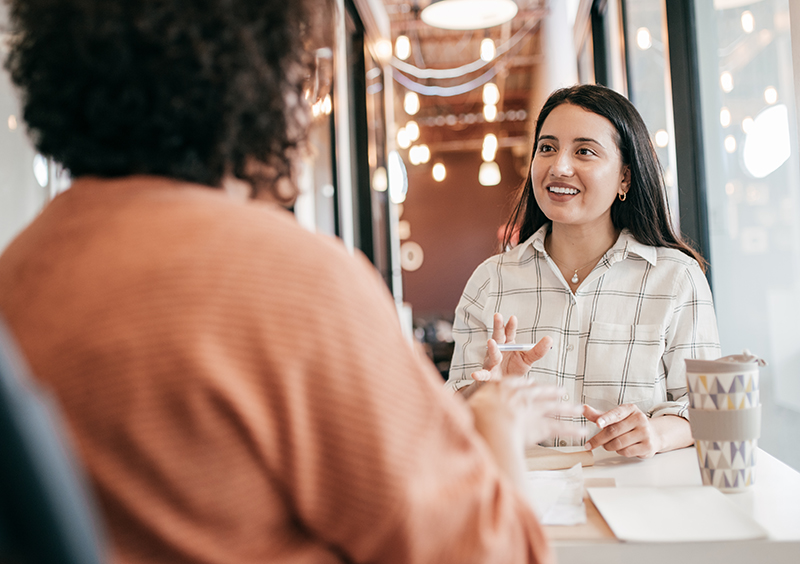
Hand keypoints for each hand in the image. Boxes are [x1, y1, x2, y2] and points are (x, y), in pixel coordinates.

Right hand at [468, 380, 584, 486]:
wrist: (490, 420)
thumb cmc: (476, 413)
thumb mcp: (469, 404)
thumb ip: (468, 406)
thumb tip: (453, 407)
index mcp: (504, 387)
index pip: (519, 384)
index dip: (527, 385)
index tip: (533, 385)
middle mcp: (521, 395)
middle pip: (541, 392)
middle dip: (552, 392)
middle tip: (562, 391)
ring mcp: (533, 409)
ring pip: (555, 407)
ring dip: (569, 408)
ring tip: (579, 409)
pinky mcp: (542, 425)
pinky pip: (560, 428)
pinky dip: (573, 430)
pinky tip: (581, 432)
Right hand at [470, 313, 551, 382]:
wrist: (505, 386)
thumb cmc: (514, 369)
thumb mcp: (528, 359)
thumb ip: (538, 351)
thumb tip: (550, 339)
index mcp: (507, 345)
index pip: (509, 332)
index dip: (510, 326)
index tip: (513, 318)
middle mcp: (498, 351)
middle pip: (497, 337)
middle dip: (497, 327)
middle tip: (498, 315)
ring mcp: (491, 362)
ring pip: (492, 355)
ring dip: (492, 349)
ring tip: (491, 342)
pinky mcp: (488, 375)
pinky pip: (483, 375)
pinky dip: (479, 375)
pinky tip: (475, 374)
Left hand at [582, 404, 661, 457]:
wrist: (654, 434)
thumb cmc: (629, 424)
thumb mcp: (616, 417)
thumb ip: (599, 415)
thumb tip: (583, 408)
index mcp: (630, 409)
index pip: (616, 413)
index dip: (606, 418)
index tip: (597, 423)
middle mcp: (639, 419)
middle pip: (613, 431)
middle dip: (599, 439)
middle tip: (590, 444)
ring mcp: (645, 433)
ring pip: (619, 443)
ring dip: (608, 446)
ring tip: (608, 445)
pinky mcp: (647, 446)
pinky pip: (626, 452)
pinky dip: (619, 452)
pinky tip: (620, 448)